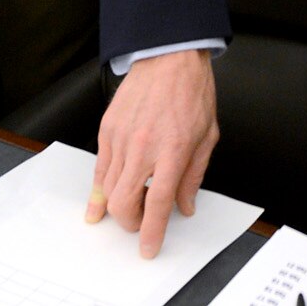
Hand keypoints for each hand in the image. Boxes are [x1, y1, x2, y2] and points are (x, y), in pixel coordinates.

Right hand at [89, 50, 218, 257]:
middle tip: (141, 224)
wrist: (169, 57)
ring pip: (108, 189)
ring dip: (116, 208)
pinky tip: (101, 201)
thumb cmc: (192, 92)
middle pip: (125, 202)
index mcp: (173, 150)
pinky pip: (99, 168)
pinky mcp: (107, 129)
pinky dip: (99, 189)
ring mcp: (121, 138)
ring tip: (129, 209)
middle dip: (130, 224)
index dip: (153, 232)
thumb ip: (194, 175)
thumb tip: (186, 206)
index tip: (149, 248)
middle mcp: (144, 147)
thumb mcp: (207, 136)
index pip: (158, 203)